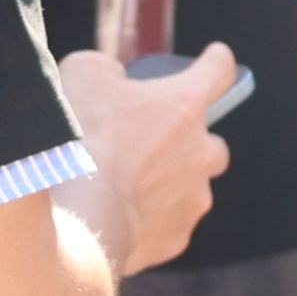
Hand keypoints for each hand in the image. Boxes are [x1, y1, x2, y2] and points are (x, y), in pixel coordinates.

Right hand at [56, 42, 233, 278]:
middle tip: (148, 144)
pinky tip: (116, 216)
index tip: (216, 58)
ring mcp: (193, 199)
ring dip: (165, 184)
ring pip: (189, 188)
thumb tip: (112, 79)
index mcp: (185, 105)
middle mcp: (202, 153)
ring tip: (123, 187)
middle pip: (211, 143)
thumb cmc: (80, 137)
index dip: (215, 62)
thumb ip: (104, 69)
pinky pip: (167, 224)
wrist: (79, 214)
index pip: (217, 71)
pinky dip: (147, 219)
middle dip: (186, 142)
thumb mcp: (82, 75)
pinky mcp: (176, 237)